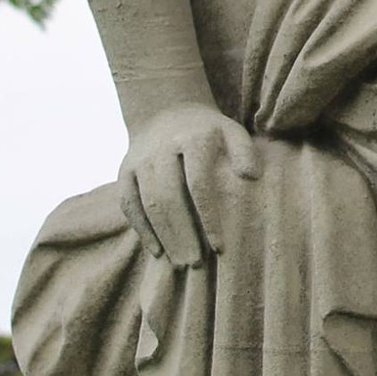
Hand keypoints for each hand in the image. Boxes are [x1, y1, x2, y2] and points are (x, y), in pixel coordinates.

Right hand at [117, 103, 261, 265]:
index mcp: (193, 139)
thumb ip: (244, 151)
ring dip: (164, 236)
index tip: (219, 246)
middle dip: (183, 234)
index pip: (199, 184)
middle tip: (196, 263)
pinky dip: (143, 230)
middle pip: (170, 197)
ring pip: (148, 204)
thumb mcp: (230, 131)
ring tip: (180, 264)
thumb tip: (252, 176)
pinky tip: (157, 251)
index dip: (208, 217)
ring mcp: (140, 160)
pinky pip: (129, 205)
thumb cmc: (207, 131)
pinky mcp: (124, 171)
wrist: (166, 111)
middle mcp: (162, 149)